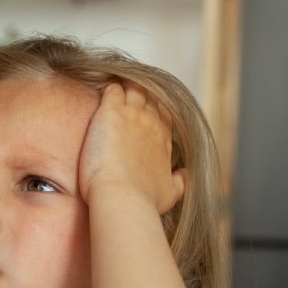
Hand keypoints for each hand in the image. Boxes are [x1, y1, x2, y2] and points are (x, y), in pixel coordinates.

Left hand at [78, 81, 185, 214]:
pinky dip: (109, 87)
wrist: (123, 197)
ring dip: (126, 87)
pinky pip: (113, 88)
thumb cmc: (144, 201)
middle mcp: (152, 124)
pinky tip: (103, 91)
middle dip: (140, 95)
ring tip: (115, 90)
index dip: (154, 111)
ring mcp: (133, 115)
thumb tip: (184, 175)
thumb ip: (179, 182)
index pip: (163, 115)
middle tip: (126, 98)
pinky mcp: (112, 112)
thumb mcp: (170, 194)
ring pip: (134, 88)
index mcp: (163, 140)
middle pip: (149, 98)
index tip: (144, 113)